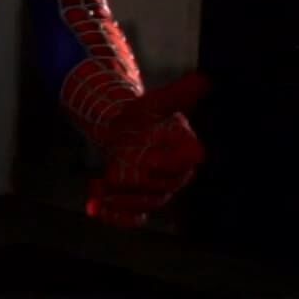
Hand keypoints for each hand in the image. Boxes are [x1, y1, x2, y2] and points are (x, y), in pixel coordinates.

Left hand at [87, 72, 208, 226]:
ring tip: (97, 191)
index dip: (169, 163)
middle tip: (112, 175)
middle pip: (162, 188)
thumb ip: (180, 94)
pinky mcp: (139, 203)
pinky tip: (94, 210)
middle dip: (136, 184)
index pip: (185, 163)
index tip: (147, 160)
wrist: (125, 132)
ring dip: (120, 202)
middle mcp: (175, 176)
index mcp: (185, 152)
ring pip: (146, 205)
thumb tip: (204, 79)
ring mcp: (158, 193)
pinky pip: (132, 218)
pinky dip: (115, 218)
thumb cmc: (145, 116)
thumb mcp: (158, 102)